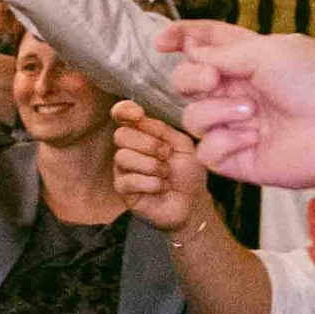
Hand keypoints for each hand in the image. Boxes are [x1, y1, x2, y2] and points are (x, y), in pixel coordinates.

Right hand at [108, 100, 210, 234]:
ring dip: (152, 166)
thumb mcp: (183, 145)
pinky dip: (151, 183)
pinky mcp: (123, 190)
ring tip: (166, 173)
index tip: (138, 115)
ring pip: (123, 157)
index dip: (124, 111)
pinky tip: (161, 187)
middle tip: (166, 155)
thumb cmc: (188, 173)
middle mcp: (129, 149)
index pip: (121, 114)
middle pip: (121, 135)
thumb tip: (140, 118)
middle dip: (148, 144)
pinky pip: (129, 180)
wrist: (193, 202)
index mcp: (143, 133)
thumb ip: (163, 130)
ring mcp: (123, 169)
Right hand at [153, 18, 314, 187]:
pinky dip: (225, 142)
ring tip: (252, 114)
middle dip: (191, 77)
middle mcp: (236, 91)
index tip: (162, 42)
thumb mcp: (268, 51)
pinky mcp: (236, 158)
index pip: (203, 44)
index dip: (180, 39)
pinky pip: (206, 151)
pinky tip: (254, 138)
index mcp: (246, 59)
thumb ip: (222, 52)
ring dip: (217, 111)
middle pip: (186, 81)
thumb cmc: (314, 80)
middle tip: (213, 78)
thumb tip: (190, 53)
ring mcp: (235, 125)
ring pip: (192, 117)